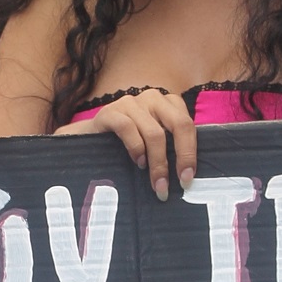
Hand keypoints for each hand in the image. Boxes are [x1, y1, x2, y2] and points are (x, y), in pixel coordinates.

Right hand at [56, 89, 194, 200]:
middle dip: (180, 157)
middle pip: (178, 124)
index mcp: (169, 103)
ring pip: (154, 132)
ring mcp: (131, 102)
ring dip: (157, 162)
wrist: (91, 137)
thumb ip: (172, 148)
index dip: (191, 152)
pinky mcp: (110, 112)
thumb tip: (189, 177)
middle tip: (177, 184)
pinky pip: (128, 128)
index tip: (187, 178)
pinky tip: (137, 162)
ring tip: (156, 183)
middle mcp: (153, 97)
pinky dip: (136, 148)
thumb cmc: (129, 143)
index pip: (188, 125)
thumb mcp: (155, 142)